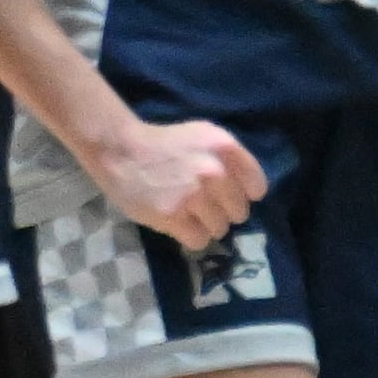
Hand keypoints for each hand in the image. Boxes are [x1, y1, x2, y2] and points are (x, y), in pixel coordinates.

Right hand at [87, 114, 264, 248]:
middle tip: (201, 203)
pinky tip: (177, 221)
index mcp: (224, 147)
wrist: (120, 150)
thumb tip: (249, 194)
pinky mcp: (174, 216)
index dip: (243, 194)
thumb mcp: (202, 136)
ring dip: (205, 225)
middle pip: (239, 212)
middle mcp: (214, 171)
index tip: (227, 194)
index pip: (256, 187)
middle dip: (222, 211)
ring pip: (220, 229)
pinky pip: (199, 240)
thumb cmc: (164, 144)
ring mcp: (194, 195)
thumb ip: (229, 159)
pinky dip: (189, 236)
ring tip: (186, 212)